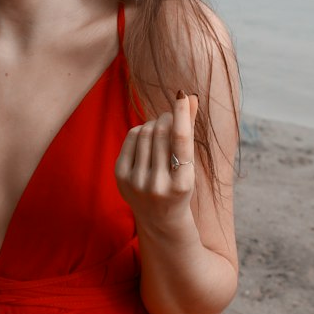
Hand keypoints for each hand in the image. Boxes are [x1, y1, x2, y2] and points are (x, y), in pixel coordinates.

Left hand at [115, 91, 198, 232]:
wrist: (159, 218)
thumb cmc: (180, 185)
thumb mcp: (190, 164)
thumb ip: (189, 130)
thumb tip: (191, 97)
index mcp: (182, 183)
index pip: (181, 140)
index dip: (181, 114)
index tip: (182, 95)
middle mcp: (158, 184)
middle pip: (161, 132)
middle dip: (167, 117)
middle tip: (171, 116)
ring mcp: (137, 182)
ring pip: (145, 132)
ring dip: (154, 123)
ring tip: (160, 129)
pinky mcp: (121, 177)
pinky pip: (131, 138)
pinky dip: (141, 130)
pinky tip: (147, 137)